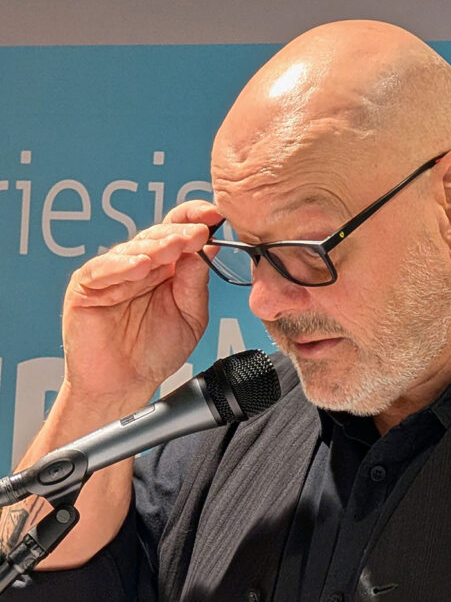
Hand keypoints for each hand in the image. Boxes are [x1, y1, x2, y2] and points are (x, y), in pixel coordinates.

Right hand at [61, 199, 221, 410]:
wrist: (125, 385)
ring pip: (133, 249)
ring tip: (173, 248)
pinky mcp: (86, 286)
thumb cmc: (155, 352)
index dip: (194, 219)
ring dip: (155, 246)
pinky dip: (121, 265)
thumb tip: (208, 247)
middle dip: (179, 234)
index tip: (213, 216)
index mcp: (166, 268)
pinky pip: (102, 269)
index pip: (178, 231)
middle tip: (197, 234)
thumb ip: (196, 284)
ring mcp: (112, 273)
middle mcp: (140, 265)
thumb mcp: (190, 317)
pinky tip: (141, 265)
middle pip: (157, 236)